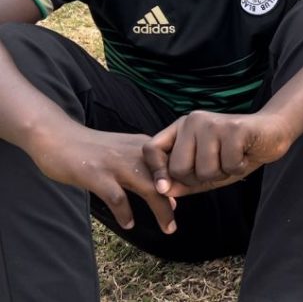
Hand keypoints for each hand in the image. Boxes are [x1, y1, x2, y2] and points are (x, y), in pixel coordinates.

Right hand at [31, 125, 175, 233]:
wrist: (57, 136)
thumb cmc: (93, 150)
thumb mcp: (125, 154)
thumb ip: (147, 173)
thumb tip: (172, 201)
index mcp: (145, 147)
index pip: (174, 166)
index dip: (182, 185)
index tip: (183, 204)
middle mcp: (135, 153)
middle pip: (165, 179)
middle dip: (173, 203)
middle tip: (175, 226)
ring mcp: (116, 163)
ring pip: (148, 188)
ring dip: (160, 209)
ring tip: (167, 228)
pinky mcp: (97, 174)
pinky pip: (117, 197)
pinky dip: (125, 212)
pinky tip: (128, 224)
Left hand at [143, 111, 292, 196]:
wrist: (273, 132)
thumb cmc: (238, 151)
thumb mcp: (208, 169)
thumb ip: (185, 180)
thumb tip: (164, 191)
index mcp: (182, 128)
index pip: (152, 149)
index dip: (156, 172)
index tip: (164, 188)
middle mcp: (193, 121)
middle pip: (179, 168)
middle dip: (199, 179)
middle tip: (217, 168)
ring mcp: (213, 123)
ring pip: (204, 170)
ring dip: (222, 174)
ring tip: (233, 159)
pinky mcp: (234, 128)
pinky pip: (228, 165)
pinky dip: (238, 168)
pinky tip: (244, 154)